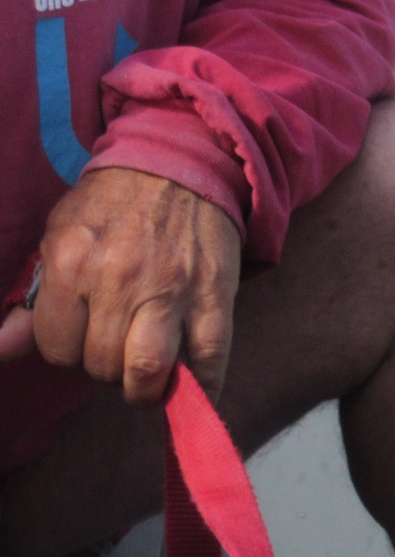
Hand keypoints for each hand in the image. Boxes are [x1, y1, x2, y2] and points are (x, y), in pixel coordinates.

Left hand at [0, 168, 239, 404]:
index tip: (81, 338)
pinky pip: (207, 364)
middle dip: (104, 369)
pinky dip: (199, 388)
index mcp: (70, 262)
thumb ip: (33, 299)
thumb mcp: (59, 239)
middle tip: (114, 352)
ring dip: (143, 389)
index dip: (66, 351)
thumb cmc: (112, 206)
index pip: (56, 347)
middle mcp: (116, 281)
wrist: (178, 167)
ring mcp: (170, 293)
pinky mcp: (213, 301)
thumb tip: (2, 347)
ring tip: (145, 379)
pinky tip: (189, 385)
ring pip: (146, 371)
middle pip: (100, 364)